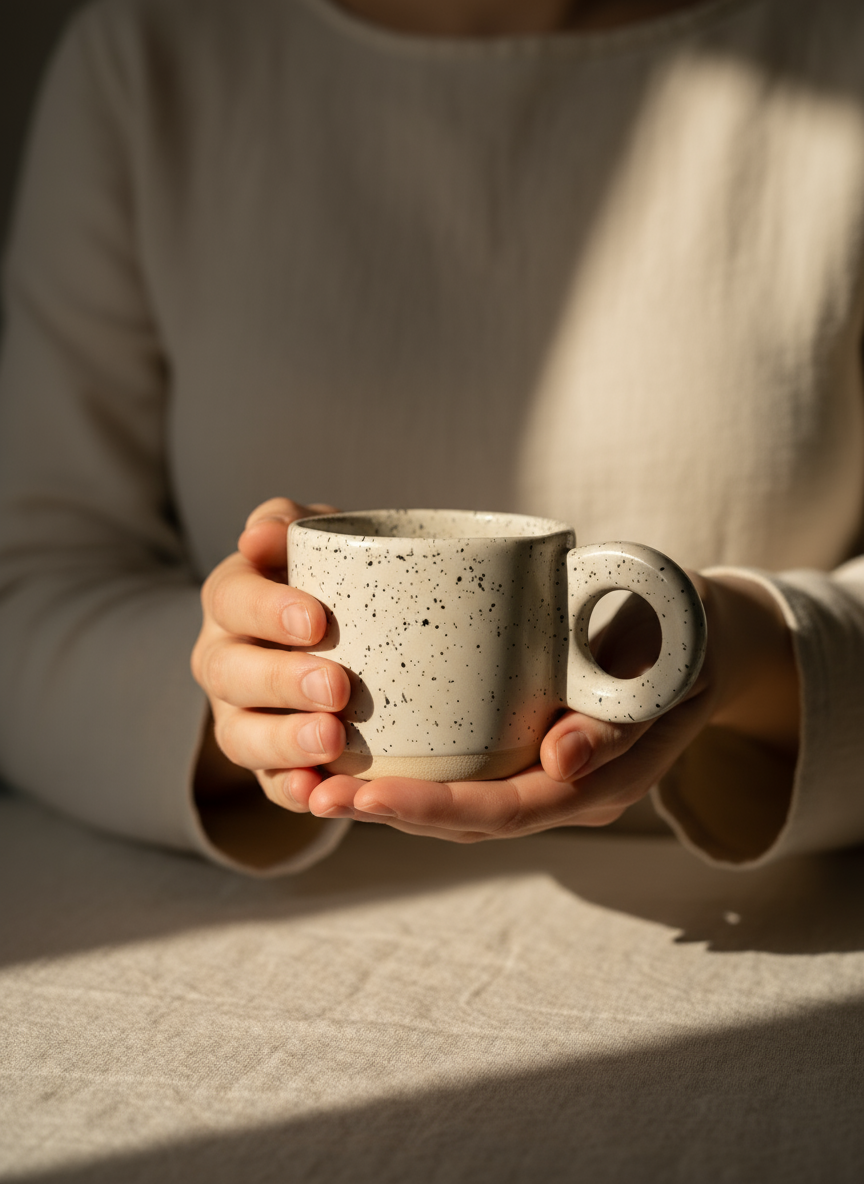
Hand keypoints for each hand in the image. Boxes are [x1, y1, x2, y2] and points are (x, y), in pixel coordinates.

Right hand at [191, 497, 350, 808]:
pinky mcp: (266, 763)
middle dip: (280, 683)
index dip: (267, 611)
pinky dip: (290, 792)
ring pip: (241, 737)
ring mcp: (238, 715)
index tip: (317, 621)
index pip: (232, 600)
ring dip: (283, 743)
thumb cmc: (330, 574)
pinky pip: (268, 785)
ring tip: (331, 742)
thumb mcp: (314, 537)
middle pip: (230, 674)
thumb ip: (289, 523)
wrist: (345, 630)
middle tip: (336, 687)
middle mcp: (222, 659)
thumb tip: (259, 535)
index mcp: (231, 598)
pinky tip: (318, 794)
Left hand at [299, 573, 799, 841]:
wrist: (698, 635)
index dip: (435, 807)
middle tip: (314, 792)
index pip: (507, 809)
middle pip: (468, 821)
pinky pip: (465, 777)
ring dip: (386, 800)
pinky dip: (409, 774)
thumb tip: (561, 762)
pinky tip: (354, 758)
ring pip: (458, 807)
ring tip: (313, 783)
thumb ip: (622, 717)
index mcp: (602, 780)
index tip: (368, 793)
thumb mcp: (669, 661)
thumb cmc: (680, 635)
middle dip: (389, 811)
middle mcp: (567, 792)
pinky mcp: (525, 753)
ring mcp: (546, 778)